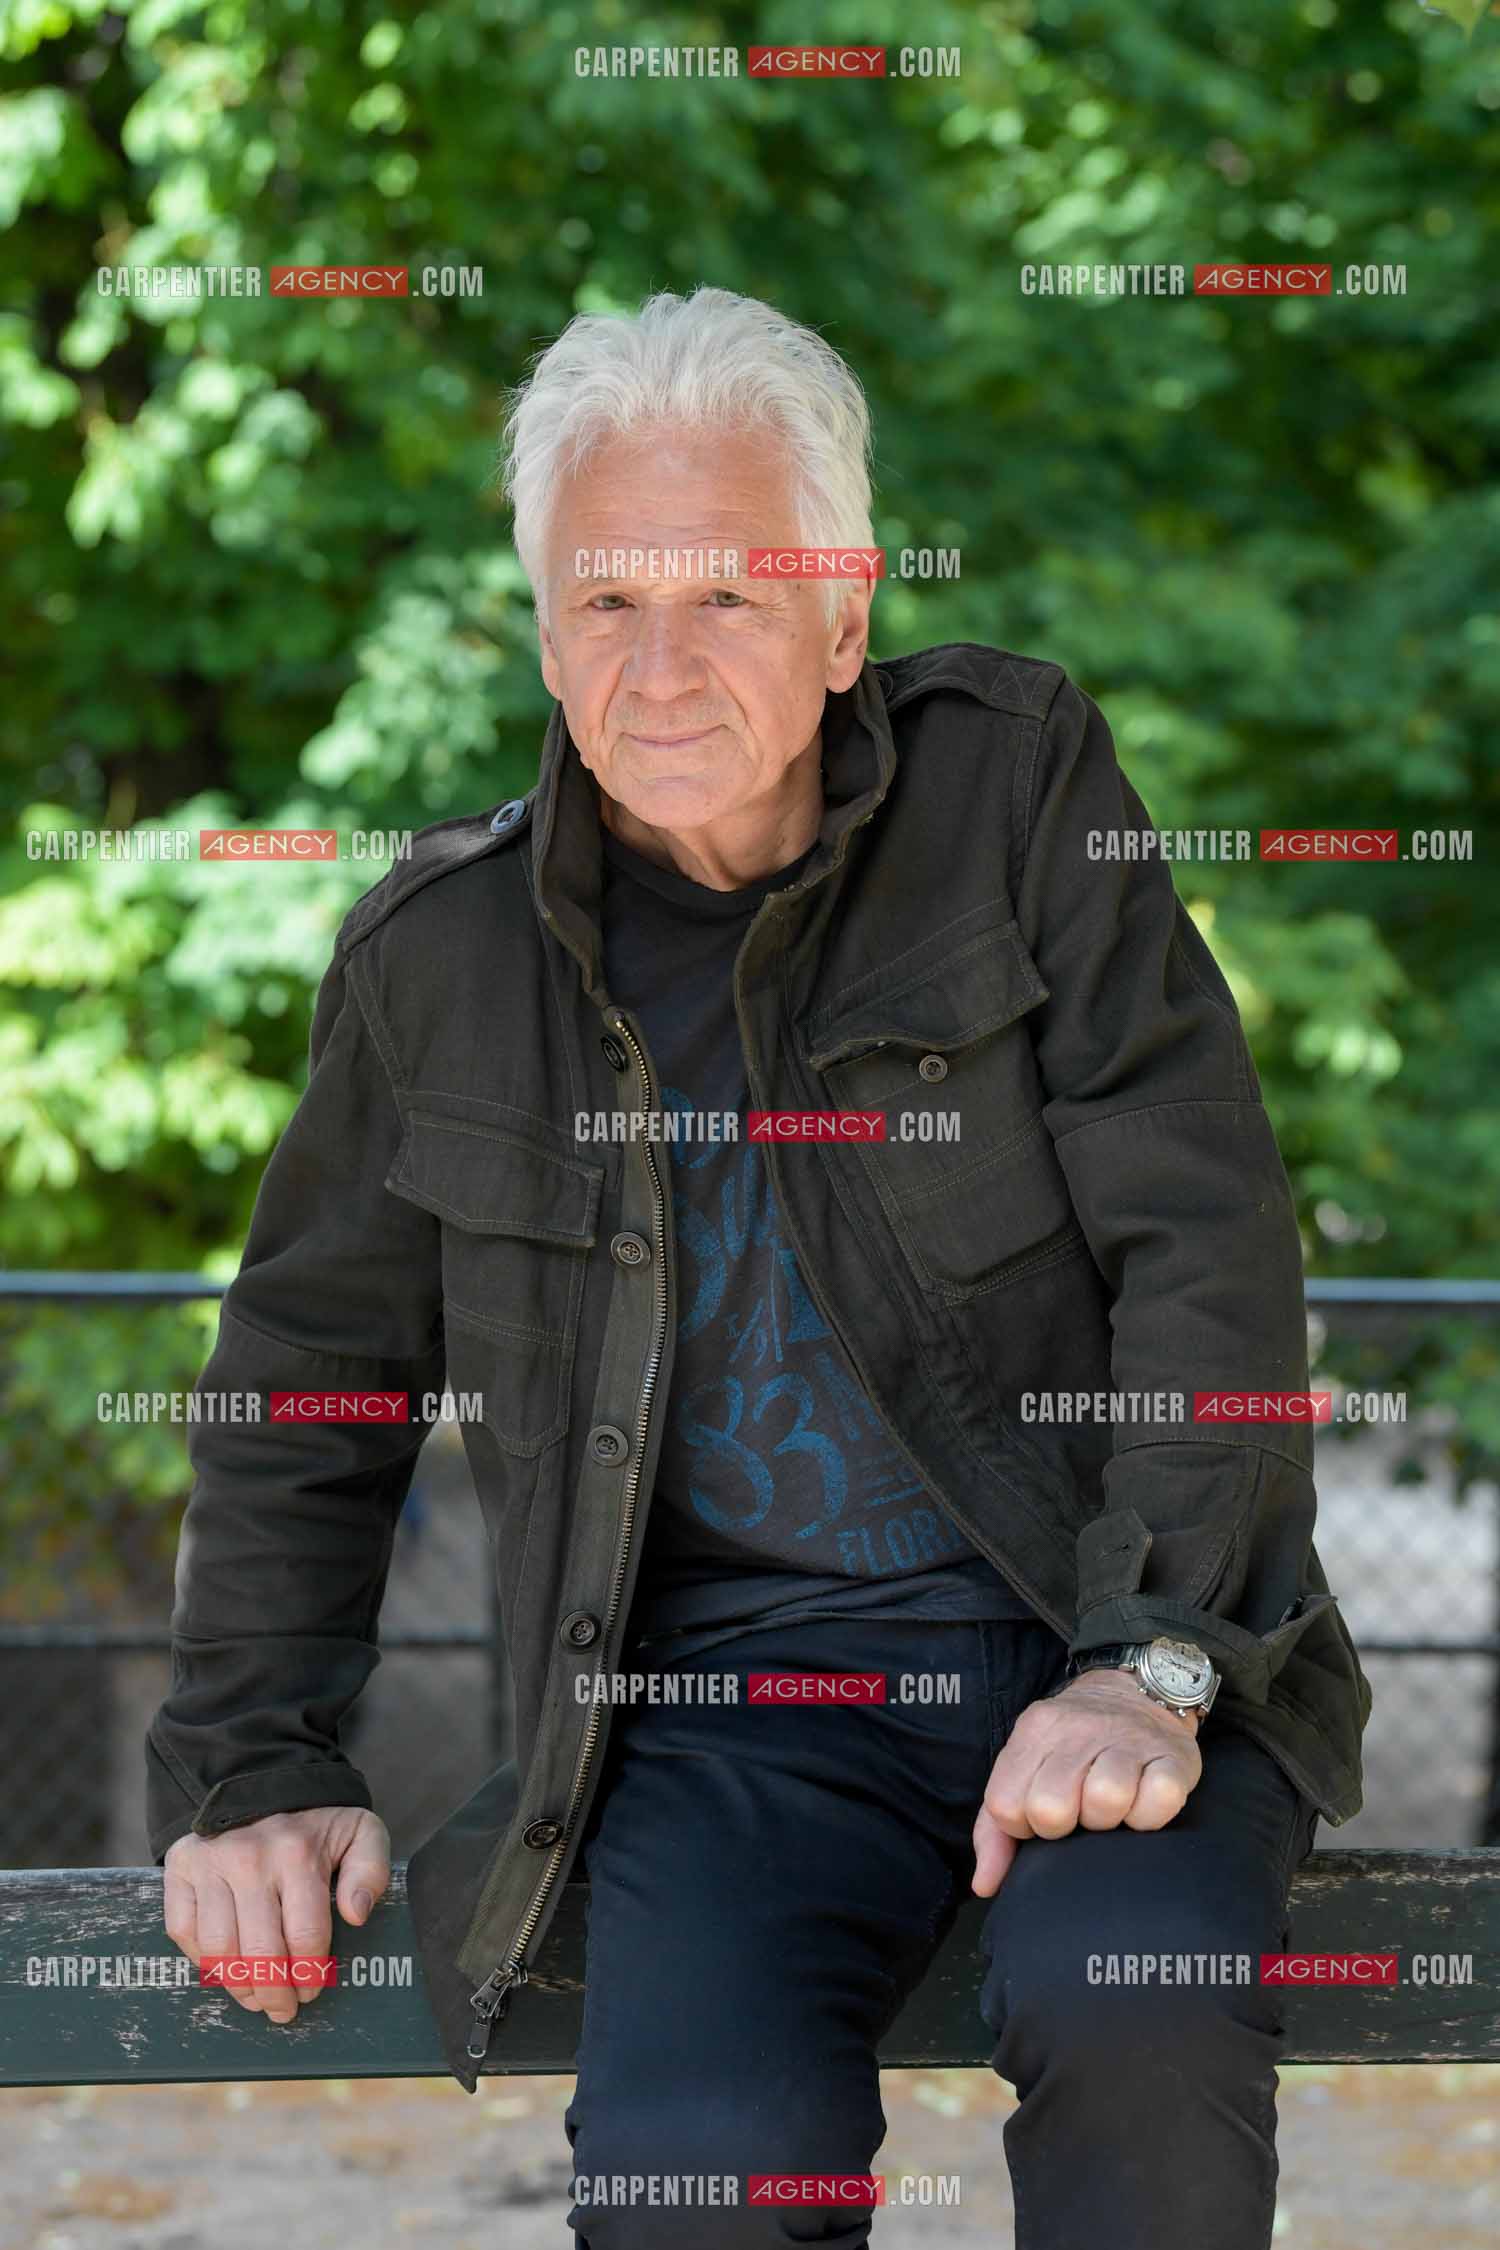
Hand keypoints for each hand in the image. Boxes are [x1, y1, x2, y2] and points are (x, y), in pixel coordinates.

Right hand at [163, 1806, 390, 2022]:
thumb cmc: (315, 1819)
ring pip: (218, 1948)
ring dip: (238, 1985)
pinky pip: (183, 1930)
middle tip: (282, 2010)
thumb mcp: (359, 1830)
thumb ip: (370, 1869)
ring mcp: (210, 1864)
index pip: (305, 1935)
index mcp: (298, 1853)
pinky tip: (224, 1967)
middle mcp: (250, 1859)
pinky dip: (200, 1959)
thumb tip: (358, 1914)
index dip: (310, 1974)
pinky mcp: (180, 1867)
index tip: (312, 1989)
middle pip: (260, 1952)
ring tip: (254, 1997)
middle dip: (274, 1993)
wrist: (261, 1777)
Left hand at [971, 1669, 1201, 1896]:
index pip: (1006, 1805)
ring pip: (1106, 1800)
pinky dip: (1150, 1816)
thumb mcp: (1027, 1769)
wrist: (1137, 1693)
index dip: (1023, 1827)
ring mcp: (1128, 1739)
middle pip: (1051, 1808)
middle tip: (1079, 1815)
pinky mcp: (1174, 1756)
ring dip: (1108, 1820)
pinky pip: (1159, 1801)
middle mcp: (1078, 1729)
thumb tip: (984, 1884)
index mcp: (1036, 1732)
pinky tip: (1143, 1803)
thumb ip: (995, 1828)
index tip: (1042, 1818)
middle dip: (1064, 1827)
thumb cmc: (1075, 1748)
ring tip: (1110, 1808)